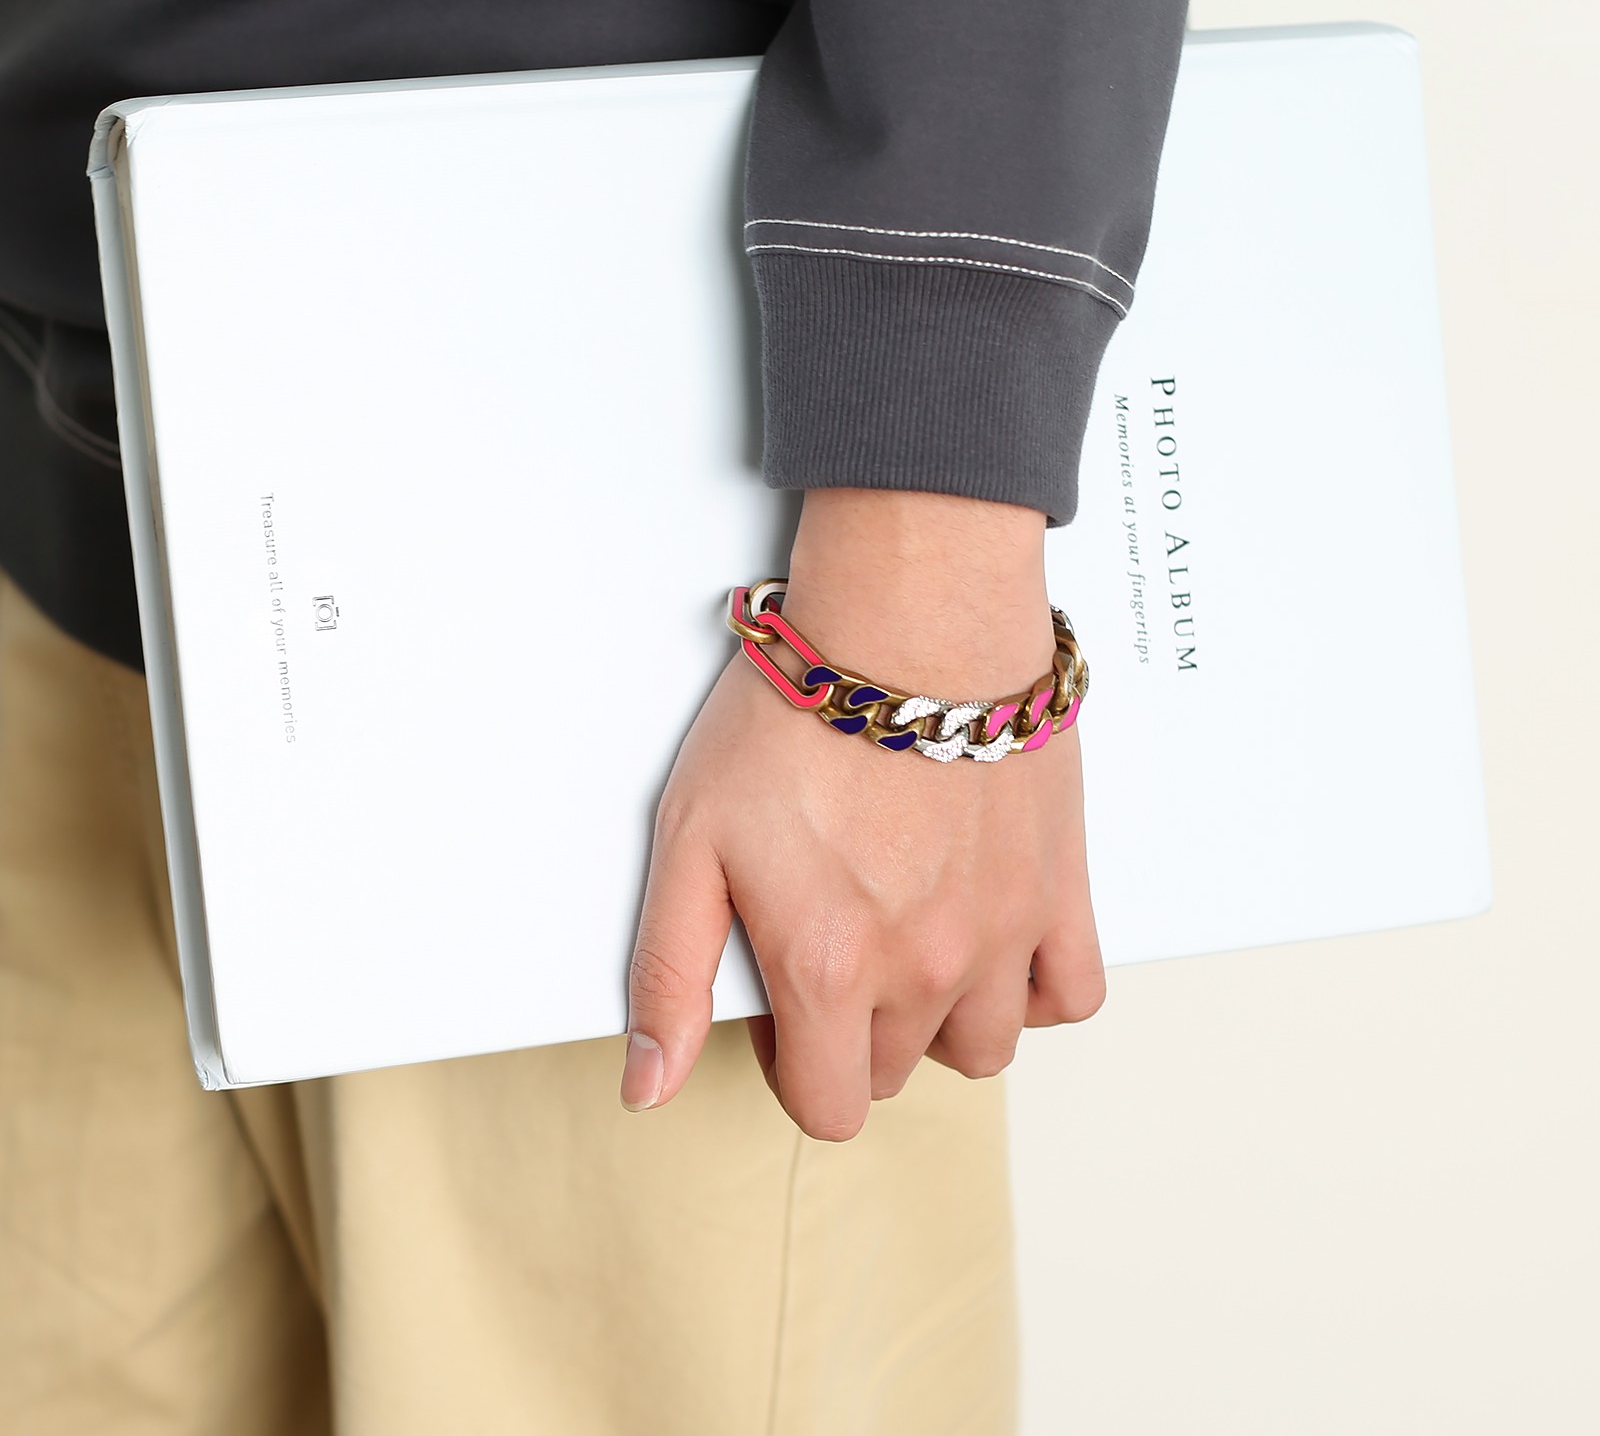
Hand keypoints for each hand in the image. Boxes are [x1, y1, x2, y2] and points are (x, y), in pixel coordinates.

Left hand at [620, 490, 1106, 1139]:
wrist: (910, 620)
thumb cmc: (797, 714)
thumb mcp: (691, 839)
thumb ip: (669, 974)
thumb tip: (647, 1087)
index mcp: (829, 968)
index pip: (825, 1104)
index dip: (793, 1064)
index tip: (787, 1000)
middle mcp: (924, 969)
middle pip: (894, 1070)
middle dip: (855, 1031)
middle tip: (838, 941)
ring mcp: (1002, 933)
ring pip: (984, 1048)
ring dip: (942, 1020)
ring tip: (912, 944)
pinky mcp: (1059, 887)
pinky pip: (1074, 993)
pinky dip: (1035, 989)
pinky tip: (995, 946)